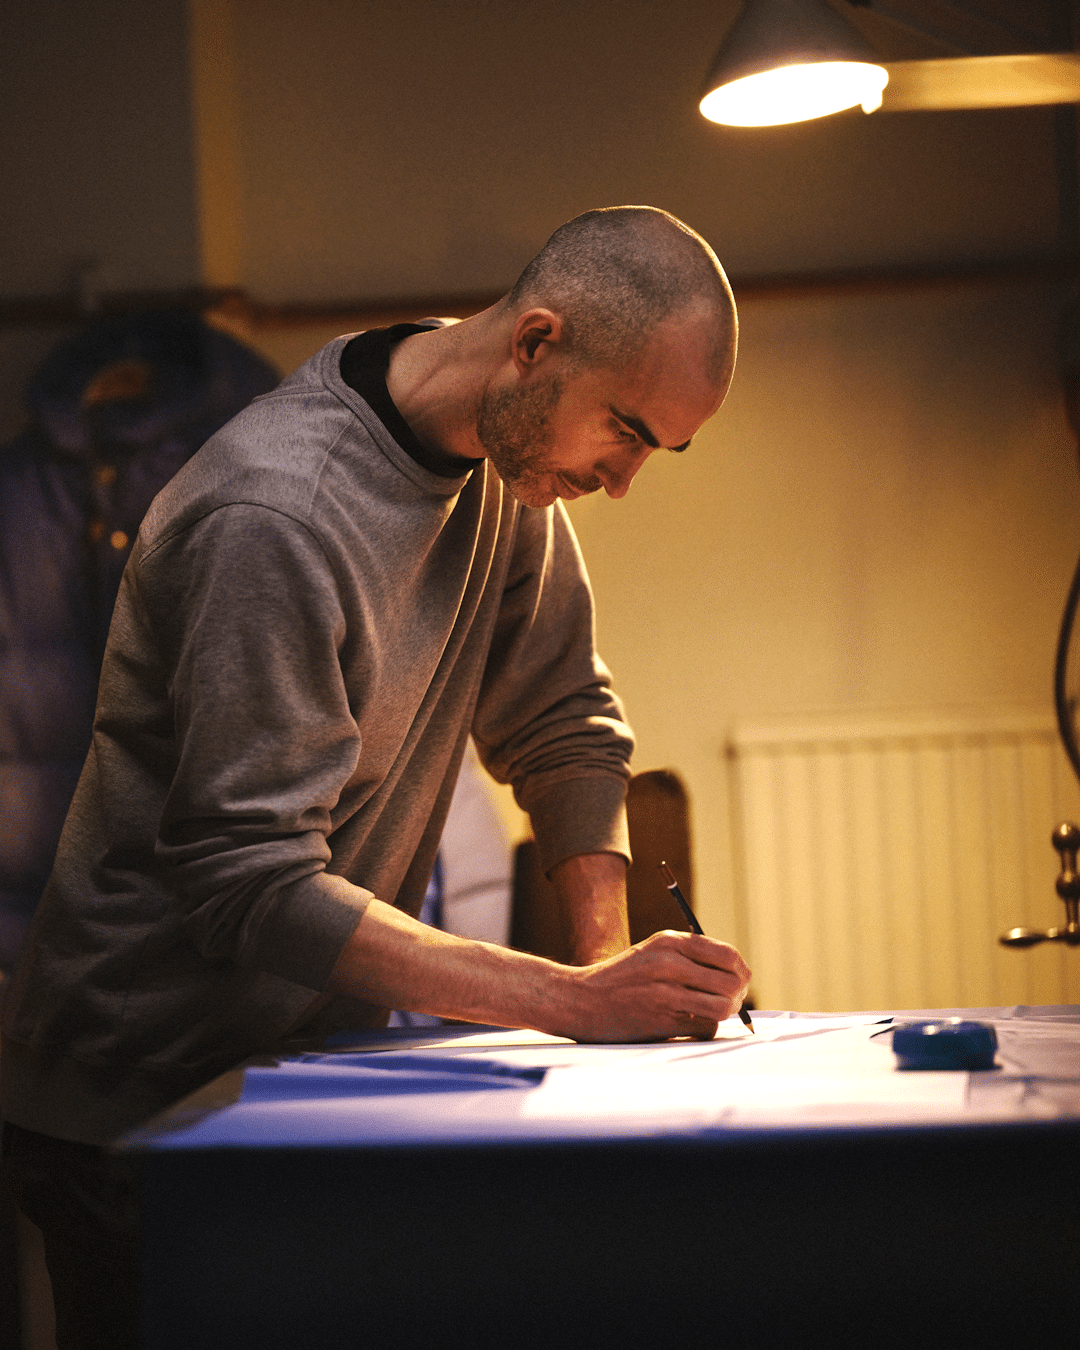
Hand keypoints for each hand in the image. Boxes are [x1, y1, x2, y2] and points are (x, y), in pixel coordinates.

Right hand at [555, 929, 751, 1042]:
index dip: (740, 970)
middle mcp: (669, 963)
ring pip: (722, 1006)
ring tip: (715, 1013)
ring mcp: (665, 993)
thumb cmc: (622, 977)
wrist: (580, 1000)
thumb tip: (736, 972)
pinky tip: (693, 1024)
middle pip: (731, 981)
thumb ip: (689, 955)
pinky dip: (706, 1028)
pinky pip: (705, 1027)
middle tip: (732, 1002)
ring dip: (725, 1013)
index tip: (740, 980)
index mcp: (669, 941)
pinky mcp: (662, 1021)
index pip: (727, 954)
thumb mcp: (652, 951)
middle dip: (737, 994)